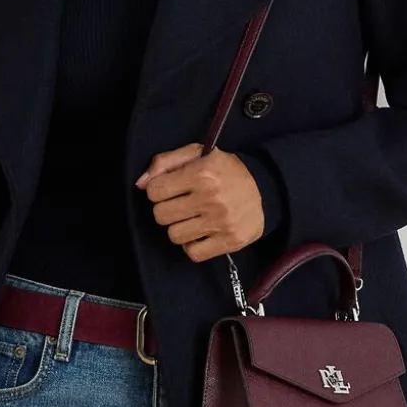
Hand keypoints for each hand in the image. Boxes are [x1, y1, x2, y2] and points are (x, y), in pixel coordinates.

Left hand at [134, 142, 264, 261]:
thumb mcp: (197, 154)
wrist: (266, 189)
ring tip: (192, 218)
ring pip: (174, 235)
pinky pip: (193, 253)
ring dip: (179, 228)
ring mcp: (221, 222)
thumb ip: (165, 162)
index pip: (155, 191)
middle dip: (166, 209)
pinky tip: (201, 232)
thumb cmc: (226, 171)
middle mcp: (211, 198)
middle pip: (161, 215)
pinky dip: (193, 245)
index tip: (170, 189)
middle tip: (181, 204)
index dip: (158, 190)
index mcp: (202, 173)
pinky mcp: (230, 241)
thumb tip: (141, 184)